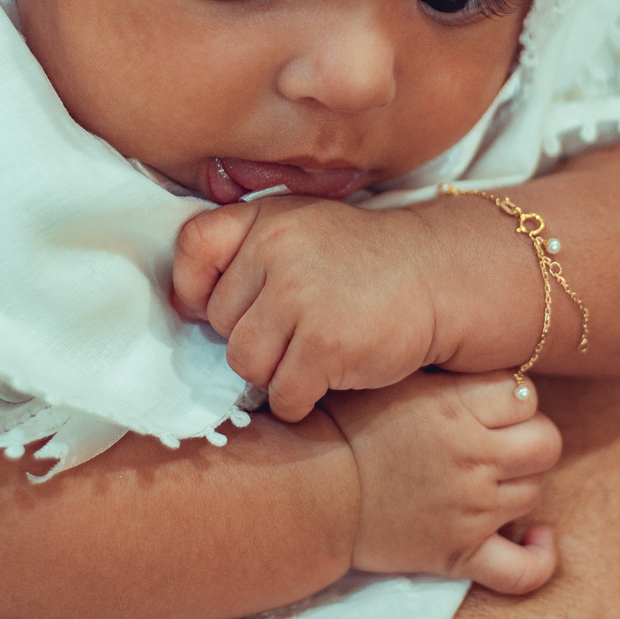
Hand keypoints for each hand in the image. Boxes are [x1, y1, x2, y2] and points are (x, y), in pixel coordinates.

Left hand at [173, 197, 448, 421]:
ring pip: (245, 364)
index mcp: (266, 219)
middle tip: (295, 330)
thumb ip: (245, 249)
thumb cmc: (361, 260)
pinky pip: (283, 394)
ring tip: (309, 354)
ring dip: (274, 373)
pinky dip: (299, 399)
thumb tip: (182, 305)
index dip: (195, 287)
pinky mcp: (326, 346)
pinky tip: (325, 377)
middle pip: (222, 323)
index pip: (192, 247)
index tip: (219, 305)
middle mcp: (277, 253)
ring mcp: (301, 300)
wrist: (436, 275)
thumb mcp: (301, 227)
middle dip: (253, 337)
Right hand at [322, 370, 561, 594]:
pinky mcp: (459, 554)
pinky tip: (536, 539)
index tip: (493, 404)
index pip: (525, 395)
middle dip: (530, 438)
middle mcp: (471, 457)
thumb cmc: (344, 429)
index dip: (513, 398)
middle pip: (546, 443)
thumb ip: (443, 372)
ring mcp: (470, 510)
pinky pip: (523, 569)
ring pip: (534, 493)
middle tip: (500, 441)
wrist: (309, 492)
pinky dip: (538, 556)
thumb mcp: (393, 380)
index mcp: (455, 407)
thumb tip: (478, 356)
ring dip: (520, 484)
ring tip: (491, 479)